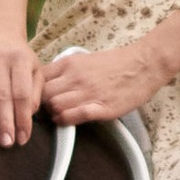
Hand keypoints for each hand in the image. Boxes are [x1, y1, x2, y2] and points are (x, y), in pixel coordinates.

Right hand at [0, 31, 44, 146]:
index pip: (23, 95)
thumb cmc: (19, 59)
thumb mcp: (35, 72)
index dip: (23, 118)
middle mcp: (4, 58)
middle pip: (5, 92)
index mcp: (23, 62)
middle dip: (5, 119)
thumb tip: (27, 116)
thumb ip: (34, 93)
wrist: (0, 31)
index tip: (22, 138)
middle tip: (6, 141)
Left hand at [43, 31, 179, 123]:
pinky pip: (74, 116)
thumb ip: (65, 70)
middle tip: (47, 110)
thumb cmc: (116, 63)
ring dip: (54, 114)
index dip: (34, 91)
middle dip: (42, 105)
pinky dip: (66, 121)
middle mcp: (76, 77)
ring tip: (59, 115)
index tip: (37, 98)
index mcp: (69, 63)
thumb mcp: (84, 59)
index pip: (38, 79)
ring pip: (55, 107)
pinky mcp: (102, 108)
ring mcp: (88, 93)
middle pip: (43, 96)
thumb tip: (46, 82)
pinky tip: (68, 120)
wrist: (144, 64)